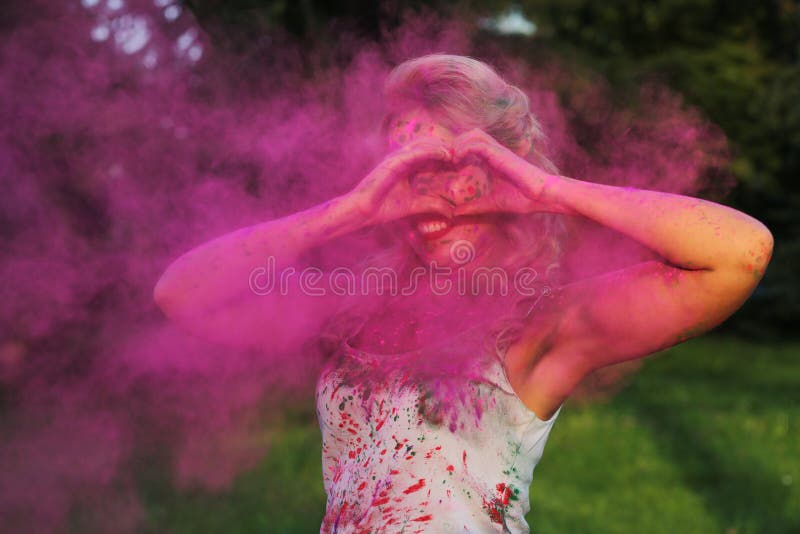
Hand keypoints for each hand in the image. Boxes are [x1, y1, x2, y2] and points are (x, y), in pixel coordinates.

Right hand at [348, 139, 455, 224]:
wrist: (364, 212)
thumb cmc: (383, 208)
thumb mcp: (413, 206)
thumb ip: (430, 205)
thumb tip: (450, 211)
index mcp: (406, 167)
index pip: (428, 156)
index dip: (444, 157)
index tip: (460, 161)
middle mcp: (402, 159)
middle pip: (427, 147)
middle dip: (444, 149)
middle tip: (461, 154)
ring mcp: (396, 159)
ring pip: (422, 146)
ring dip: (440, 147)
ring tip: (455, 152)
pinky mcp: (392, 162)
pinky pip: (414, 152)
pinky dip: (429, 151)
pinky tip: (442, 153)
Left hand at [449, 129, 564, 215]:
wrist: (542, 196)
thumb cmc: (523, 199)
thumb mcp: (493, 203)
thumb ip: (475, 207)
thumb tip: (456, 214)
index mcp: (494, 159)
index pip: (473, 143)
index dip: (459, 148)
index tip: (448, 164)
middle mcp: (496, 151)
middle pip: (472, 133)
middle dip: (456, 142)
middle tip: (446, 159)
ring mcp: (499, 151)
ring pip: (474, 134)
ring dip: (459, 143)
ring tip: (451, 158)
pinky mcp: (501, 154)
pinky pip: (478, 144)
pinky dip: (464, 148)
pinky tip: (458, 160)